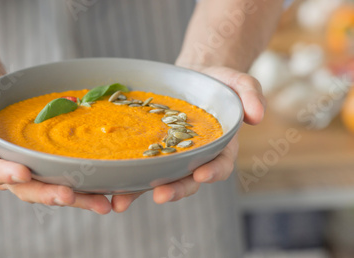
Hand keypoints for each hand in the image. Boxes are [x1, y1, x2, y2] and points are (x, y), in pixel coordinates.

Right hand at [0, 79, 112, 213]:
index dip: (7, 173)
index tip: (23, 173)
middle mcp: (5, 172)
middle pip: (27, 189)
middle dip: (48, 194)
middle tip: (70, 196)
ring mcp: (27, 171)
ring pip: (49, 190)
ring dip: (75, 199)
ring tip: (100, 204)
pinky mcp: (44, 166)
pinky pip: (62, 178)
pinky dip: (83, 187)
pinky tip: (105, 190)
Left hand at [111, 66, 265, 211]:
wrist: (191, 77)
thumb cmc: (218, 82)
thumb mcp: (239, 82)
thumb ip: (251, 95)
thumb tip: (258, 116)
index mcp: (220, 147)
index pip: (220, 165)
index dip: (213, 172)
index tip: (202, 176)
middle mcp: (195, 158)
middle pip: (187, 180)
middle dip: (175, 189)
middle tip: (160, 195)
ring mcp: (172, 157)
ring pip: (159, 179)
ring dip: (141, 192)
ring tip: (121, 202)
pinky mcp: (152, 151)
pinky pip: (139, 166)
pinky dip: (125, 178)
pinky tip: (109, 185)